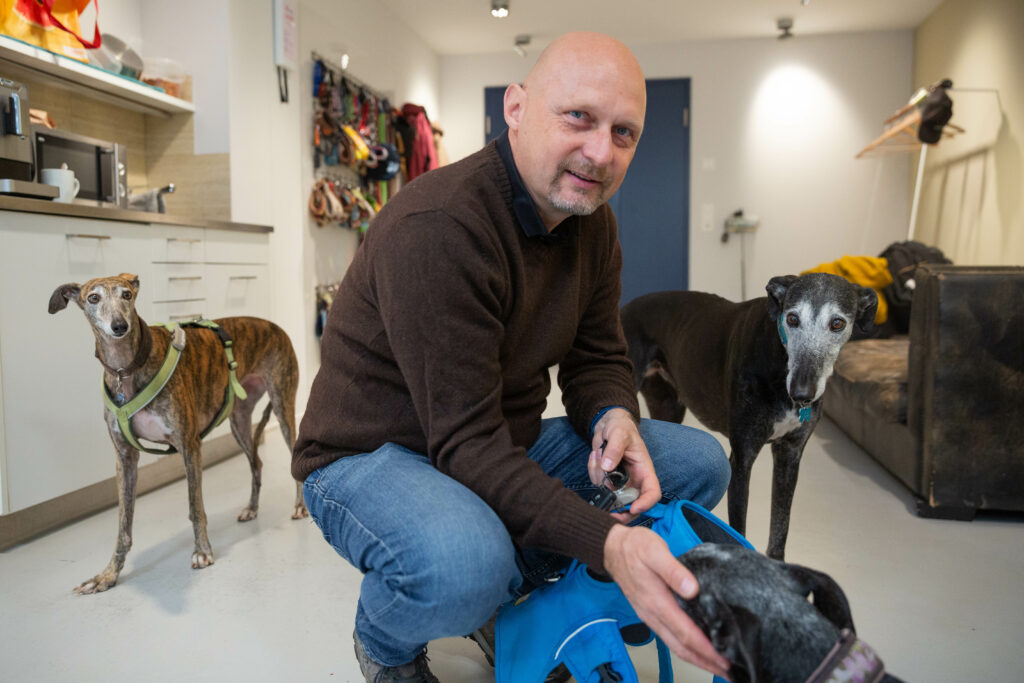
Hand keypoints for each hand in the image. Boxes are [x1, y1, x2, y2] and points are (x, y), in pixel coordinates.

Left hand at [590, 408, 659, 520]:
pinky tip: (595, 455)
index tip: (633, 508)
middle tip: (605, 506)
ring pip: (610, 494)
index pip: (652, 492)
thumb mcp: (619, 433)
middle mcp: (634, 480)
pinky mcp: (607, 480)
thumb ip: (615, 448)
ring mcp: (620, 481)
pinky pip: (598, 484)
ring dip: (599, 476)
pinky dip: (592, 471)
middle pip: (632, 505)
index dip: (646, 503)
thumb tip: (608, 467)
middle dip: (618, 507)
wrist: (608, 425)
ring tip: (598, 453)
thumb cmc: (620, 427)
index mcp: (644, 470)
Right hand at [604, 523, 731, 678]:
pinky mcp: (649, 613)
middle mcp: (652, 613)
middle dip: (705, 661)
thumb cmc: (634, 547)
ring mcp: (649, 615)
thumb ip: (673, 570)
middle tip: (728, 670)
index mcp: (656, 601)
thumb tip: (692, 589)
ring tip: (716, 664)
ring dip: (696, 658)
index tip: (724, 658)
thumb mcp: (655, 551)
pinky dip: (685, 647)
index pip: (684, 633)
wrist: (612, 547)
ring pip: (674, 645)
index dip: (705, 649)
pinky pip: (669, 637)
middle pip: (680, 647)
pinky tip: (695, 647)